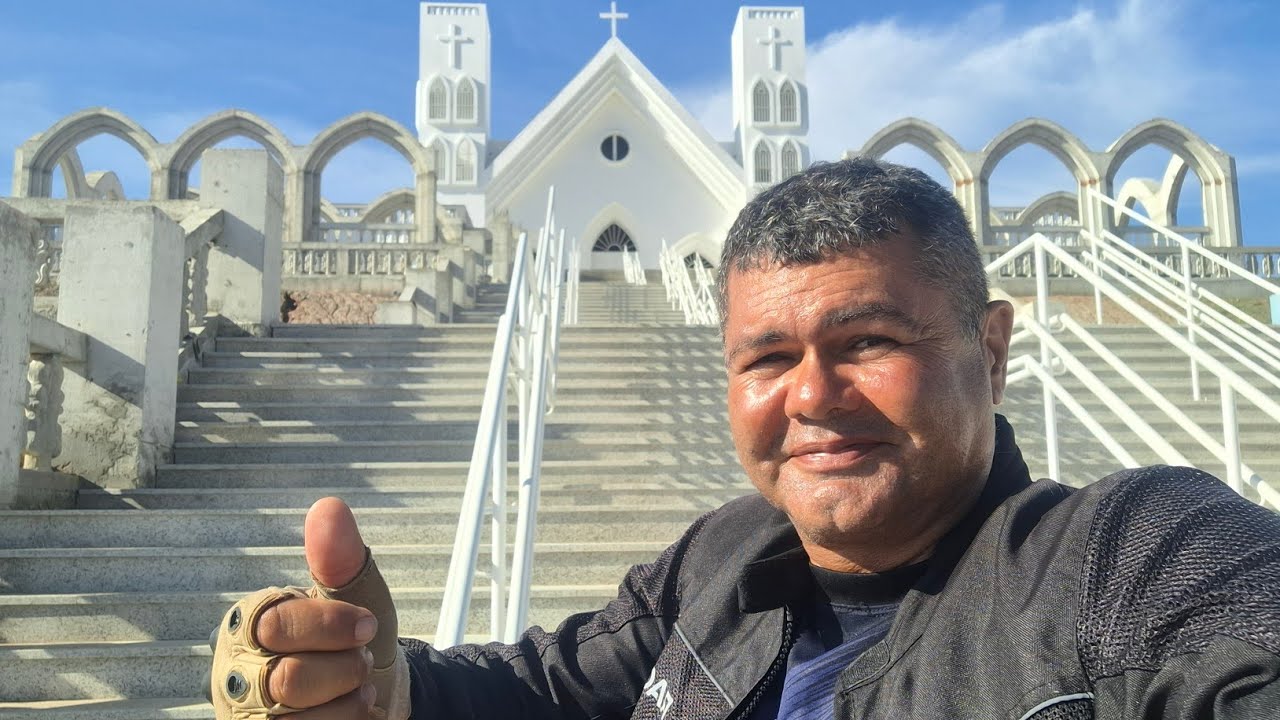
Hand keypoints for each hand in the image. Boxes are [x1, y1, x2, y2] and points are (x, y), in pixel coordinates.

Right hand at [209, 497, 409, 718]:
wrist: (375, 690)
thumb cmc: (353, 638)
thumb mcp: (355, 593)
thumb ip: (339, 556)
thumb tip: (327, 508)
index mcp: (249, 621)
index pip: (278, 625)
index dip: (332, 627)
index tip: (368, 625)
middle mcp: (235, 671)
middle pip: (288, 680)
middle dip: (344, 670)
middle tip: (363, 661)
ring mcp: (245, 714)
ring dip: (347, 705)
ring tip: (358, 689)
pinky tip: (351, 712)